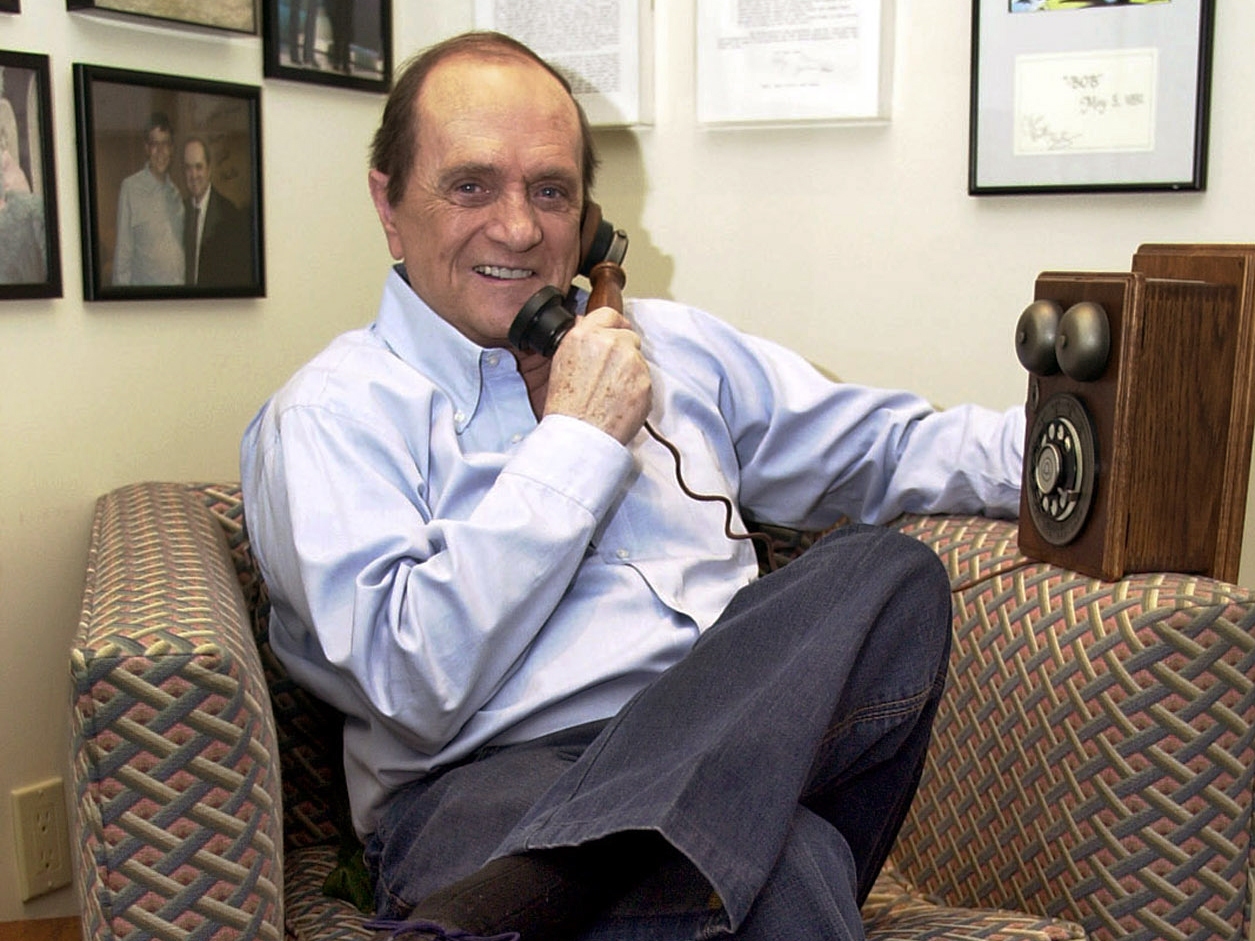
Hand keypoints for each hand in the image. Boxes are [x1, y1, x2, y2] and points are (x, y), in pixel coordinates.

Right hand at [543, 307, 651, 444]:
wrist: (580, 434)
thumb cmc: (566, 406)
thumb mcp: (561, 362)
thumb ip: (580, 339)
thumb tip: (588, 324)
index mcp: (585, 335)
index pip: (609, 314)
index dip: (614, 325)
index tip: (616, 333)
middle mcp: (610, 343)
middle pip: (628, 336)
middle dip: (623, 352)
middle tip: (611, 373)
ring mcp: (631, 361)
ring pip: (638, 359)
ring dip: (631, 371)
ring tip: (612, 392)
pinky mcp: (645, 381)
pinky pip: (645, 380)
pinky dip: (637, 389)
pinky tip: (621, 401)